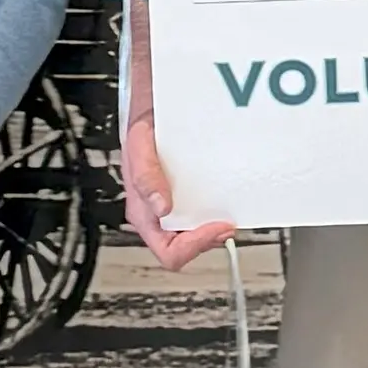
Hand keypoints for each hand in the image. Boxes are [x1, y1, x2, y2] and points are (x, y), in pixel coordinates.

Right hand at [119, 108, 239, 270]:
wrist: (154, 116)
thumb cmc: (143, 133)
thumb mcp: (139, 147)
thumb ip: (145, 177)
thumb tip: (161, 208)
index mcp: (144, 214)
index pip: (169, 251)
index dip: (195, 246)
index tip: (216, 226)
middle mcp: (159, 216)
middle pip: (187, 248)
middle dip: (209, 239)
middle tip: (228, 223)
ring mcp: (174, 209)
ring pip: (196, 234)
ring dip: (214, 228)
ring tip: (227, 213)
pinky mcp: (187, 199)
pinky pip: (202, 216)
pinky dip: (216, 213)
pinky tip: (223, 201)